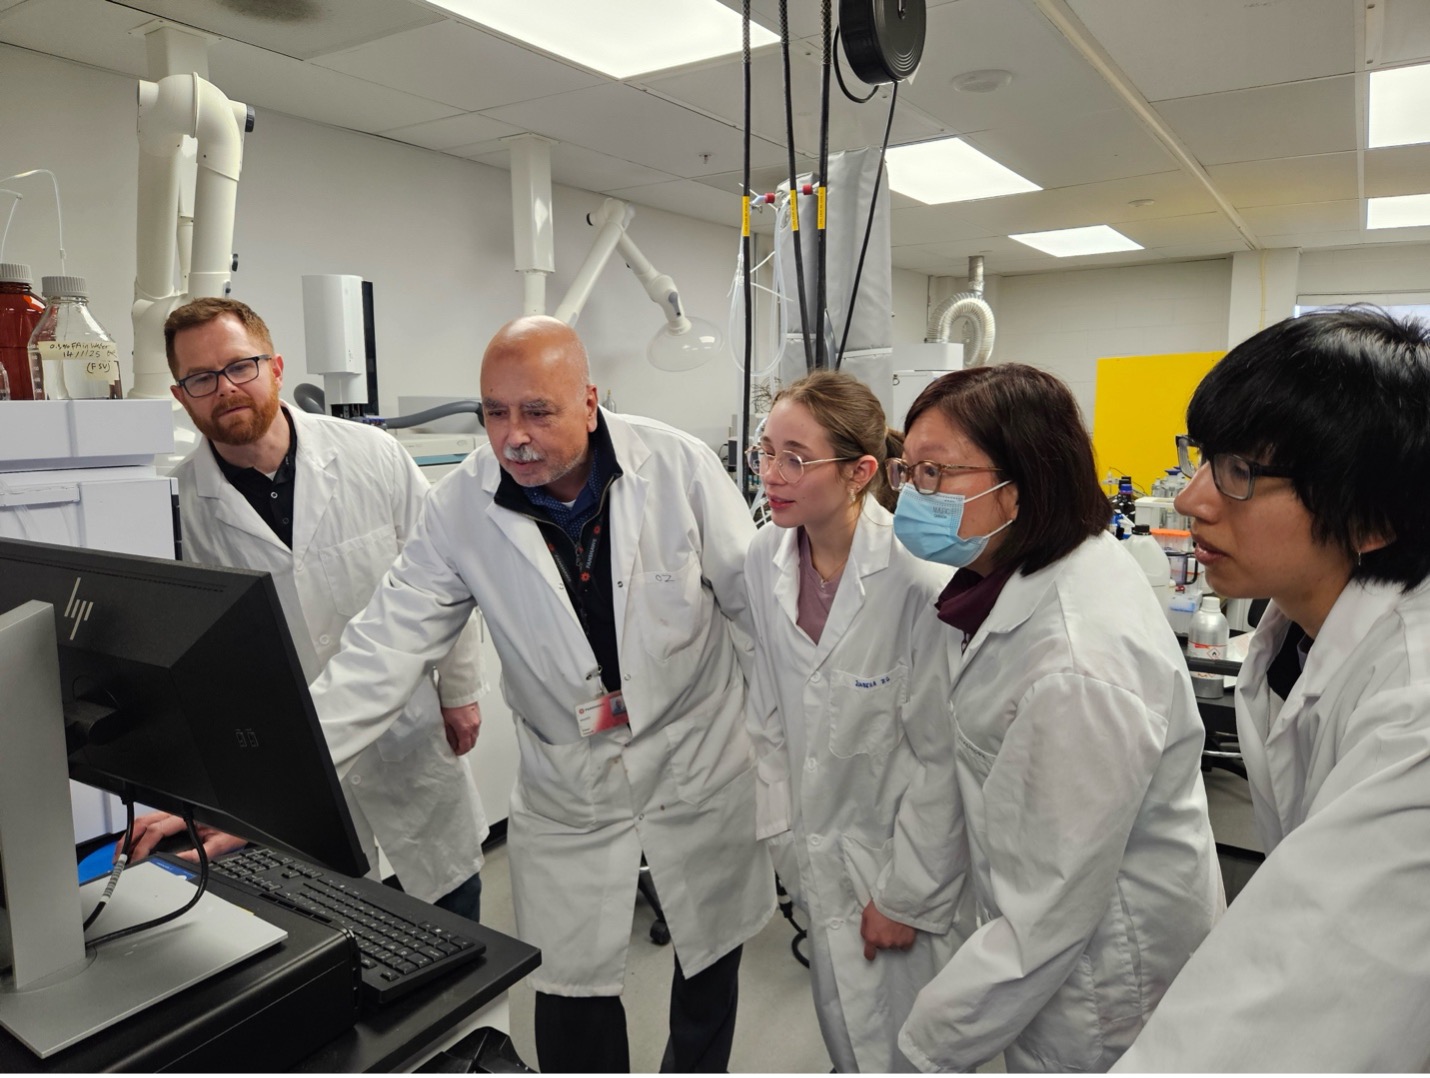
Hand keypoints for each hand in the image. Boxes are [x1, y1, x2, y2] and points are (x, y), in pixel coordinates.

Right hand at [123, 811, 248, 863]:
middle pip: (144, 822)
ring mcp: (173, 812)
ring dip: (129, 837)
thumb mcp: (221, 843)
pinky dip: (136, 834)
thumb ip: (201, 854)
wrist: (242, 819)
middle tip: (118, 859)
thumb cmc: (233, 829)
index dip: (142, 846)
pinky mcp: (173, 817)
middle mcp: (177, 812)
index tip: (134, 861)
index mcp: (186, 816)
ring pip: (144, 821)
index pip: (156, 830)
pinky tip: (132, 846)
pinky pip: (150, 822)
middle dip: (127, 840)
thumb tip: (179, 863)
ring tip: (120, 855)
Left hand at [442, 702, 481, 755]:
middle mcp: (474, 726)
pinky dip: (471, 732)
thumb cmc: (451, 702)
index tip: (454, 751)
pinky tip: (464, 728)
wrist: (460, 690)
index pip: (465, 747)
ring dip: (468, 739)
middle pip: (472, 743)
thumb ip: (449, 734)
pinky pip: (476, 728)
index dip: (459, 751)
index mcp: (465, 729)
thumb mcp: (446, 721)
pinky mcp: (478, 715)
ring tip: (459, 737)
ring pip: (475, 736)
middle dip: (465, 747)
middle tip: (457, 746)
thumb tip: (451, 742)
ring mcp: (478, 720)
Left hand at [861, 902, 916, 960]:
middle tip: (886, 926)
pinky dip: (904, 939)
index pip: (869, 954)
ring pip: (894, 944)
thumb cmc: (881, 904)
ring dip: (894, 938)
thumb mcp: (865, 915)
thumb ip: (865, 930)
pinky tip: (903, 930)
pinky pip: (905, 945)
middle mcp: (884, 943)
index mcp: (872, 938)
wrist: (898, 899)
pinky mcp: (908, 941)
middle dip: (883, 938)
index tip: (872, 952)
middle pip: (883, 946)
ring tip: (895, 925)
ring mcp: (897, 943)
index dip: (870, 953)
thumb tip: (867, 937)